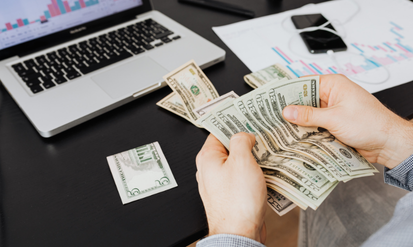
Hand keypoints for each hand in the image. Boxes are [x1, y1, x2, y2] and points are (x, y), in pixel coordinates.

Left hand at [196, 133, 266, 242]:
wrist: (239, 233)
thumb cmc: (237, 202)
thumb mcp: (242, 161)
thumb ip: (241, 141)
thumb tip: (244, 135)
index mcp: (208, 157)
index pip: (218, 131)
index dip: (233, 123)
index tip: (246, 118)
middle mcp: (210, 169)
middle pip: (229, 147)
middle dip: (246, 141)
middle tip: (261, 135)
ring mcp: (220, 183)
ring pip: (237, 163)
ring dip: (252, 158)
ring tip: (268, 153)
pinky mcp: (231, 194)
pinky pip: (242, 178)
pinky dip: (253, 173)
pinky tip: (266, 172)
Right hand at [282, 74, 412, 168]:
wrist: (388, 143)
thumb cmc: (371, 124)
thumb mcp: (335, 118)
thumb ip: (309, 115)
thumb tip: (288, 111)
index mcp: (334, 85)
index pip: (304, 83)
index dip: (287, 91)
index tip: (272, 99)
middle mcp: (332, 96)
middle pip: (305, 100)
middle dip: (292, 109)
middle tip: (274, 117)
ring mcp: (333, 111)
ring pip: (309, 115)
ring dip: (300, 123)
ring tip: (283, 128)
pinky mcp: (334, 124)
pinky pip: (315, 126)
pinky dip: (308, 131)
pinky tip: (297, 137)